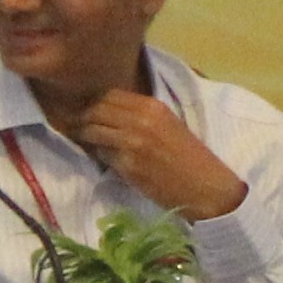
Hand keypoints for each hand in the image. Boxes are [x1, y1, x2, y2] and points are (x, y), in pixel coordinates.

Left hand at [69, 89, 244, 225]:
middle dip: (84, 116)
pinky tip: (101, 156)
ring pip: (93, 129)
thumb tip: (111, 114)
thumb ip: (142, 116)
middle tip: (77, 124)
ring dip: (85, 134)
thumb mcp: (169, 125)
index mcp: (153, 107)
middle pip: (97, 109)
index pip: (110, 95)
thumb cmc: (190, 158)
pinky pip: (102, 153)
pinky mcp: (128, 165)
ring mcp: (132, 142)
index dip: (95, 101)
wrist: (206, 187)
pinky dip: (98, 153)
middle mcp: (141, 120)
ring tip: (83, 138)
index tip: (88, 108)